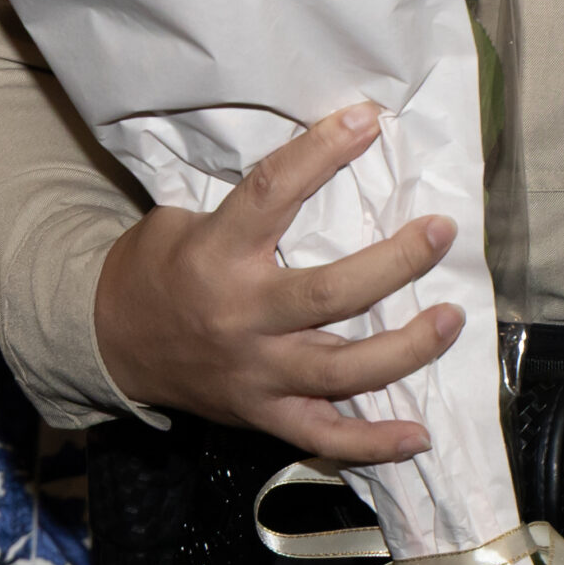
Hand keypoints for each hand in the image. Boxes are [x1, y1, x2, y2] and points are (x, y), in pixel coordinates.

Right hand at [92, 101, 461, 462]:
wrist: (111, 341)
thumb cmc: (160, 266)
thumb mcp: (184, 216)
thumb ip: (249, 201)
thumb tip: (320, 156)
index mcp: (218, 252)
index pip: (274, 191)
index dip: (321, 152)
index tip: (366, 120)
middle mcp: (241, 315)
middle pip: (329, 294)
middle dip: (394, 264)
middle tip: (441, 233)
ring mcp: (254, 372)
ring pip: (341, 369)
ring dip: (405, 348)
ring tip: (452, 319)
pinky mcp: (261, 413)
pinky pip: (322, 435)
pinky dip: (372, 443)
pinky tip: (417, 435)